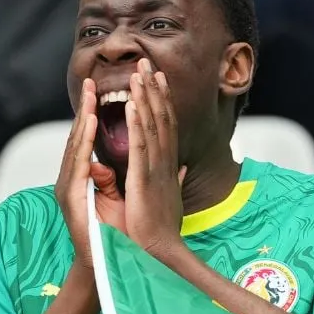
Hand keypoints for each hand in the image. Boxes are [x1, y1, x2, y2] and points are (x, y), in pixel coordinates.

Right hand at [54, 80, 123, 268]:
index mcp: (84, 178)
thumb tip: (109, 166)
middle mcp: (72, 179)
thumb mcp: (116, 200)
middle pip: (77, 138)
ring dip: (82, 121)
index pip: (89, 142)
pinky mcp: (69, 196)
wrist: (107, 263)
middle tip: (91, 83)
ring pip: (74, 147)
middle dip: (85, 110)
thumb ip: (112, 181)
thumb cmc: (114, 234)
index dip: (94, 117)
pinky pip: (76, 163)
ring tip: (90, 98)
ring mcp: (67, 187)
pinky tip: (87, 127)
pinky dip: (82, 143)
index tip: (102, 93)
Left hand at [124, 58, 186, 261]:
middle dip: (154, 90)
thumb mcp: (168, 197)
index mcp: (167, 165)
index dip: (162, 101)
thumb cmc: (161, 228)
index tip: (157, 79)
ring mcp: (155, 169)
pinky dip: (137, 124)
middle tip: (147, 63)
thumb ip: (173, 178)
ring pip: (152, 126)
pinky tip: (132, 104)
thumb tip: (181, 166)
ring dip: (145, 98)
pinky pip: (140, 146)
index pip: (166, 126)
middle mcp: (164, 162)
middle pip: (162, 118)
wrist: (158, 250)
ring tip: (138, 74)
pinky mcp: (144, 179)